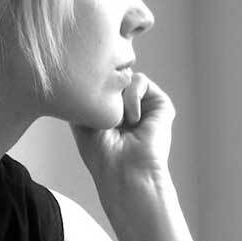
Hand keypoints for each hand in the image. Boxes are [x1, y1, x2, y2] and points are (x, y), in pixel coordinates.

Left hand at [70, 72, 175, 193]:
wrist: (124, 170)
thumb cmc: (100, 153)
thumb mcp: (81, 120)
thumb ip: (84, 94)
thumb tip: (86, 70)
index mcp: (110, 112)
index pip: (100, 84)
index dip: (91, 84)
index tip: (87, 97)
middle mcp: (126, 107)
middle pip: (111, 77)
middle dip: (104, 88)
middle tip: (103, 115)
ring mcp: (143, 105)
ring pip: (123, 77)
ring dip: (117, 97)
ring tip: (119, 122)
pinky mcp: (160, 104)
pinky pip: (139, 80)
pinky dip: (131, 96)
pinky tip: (132, 120)